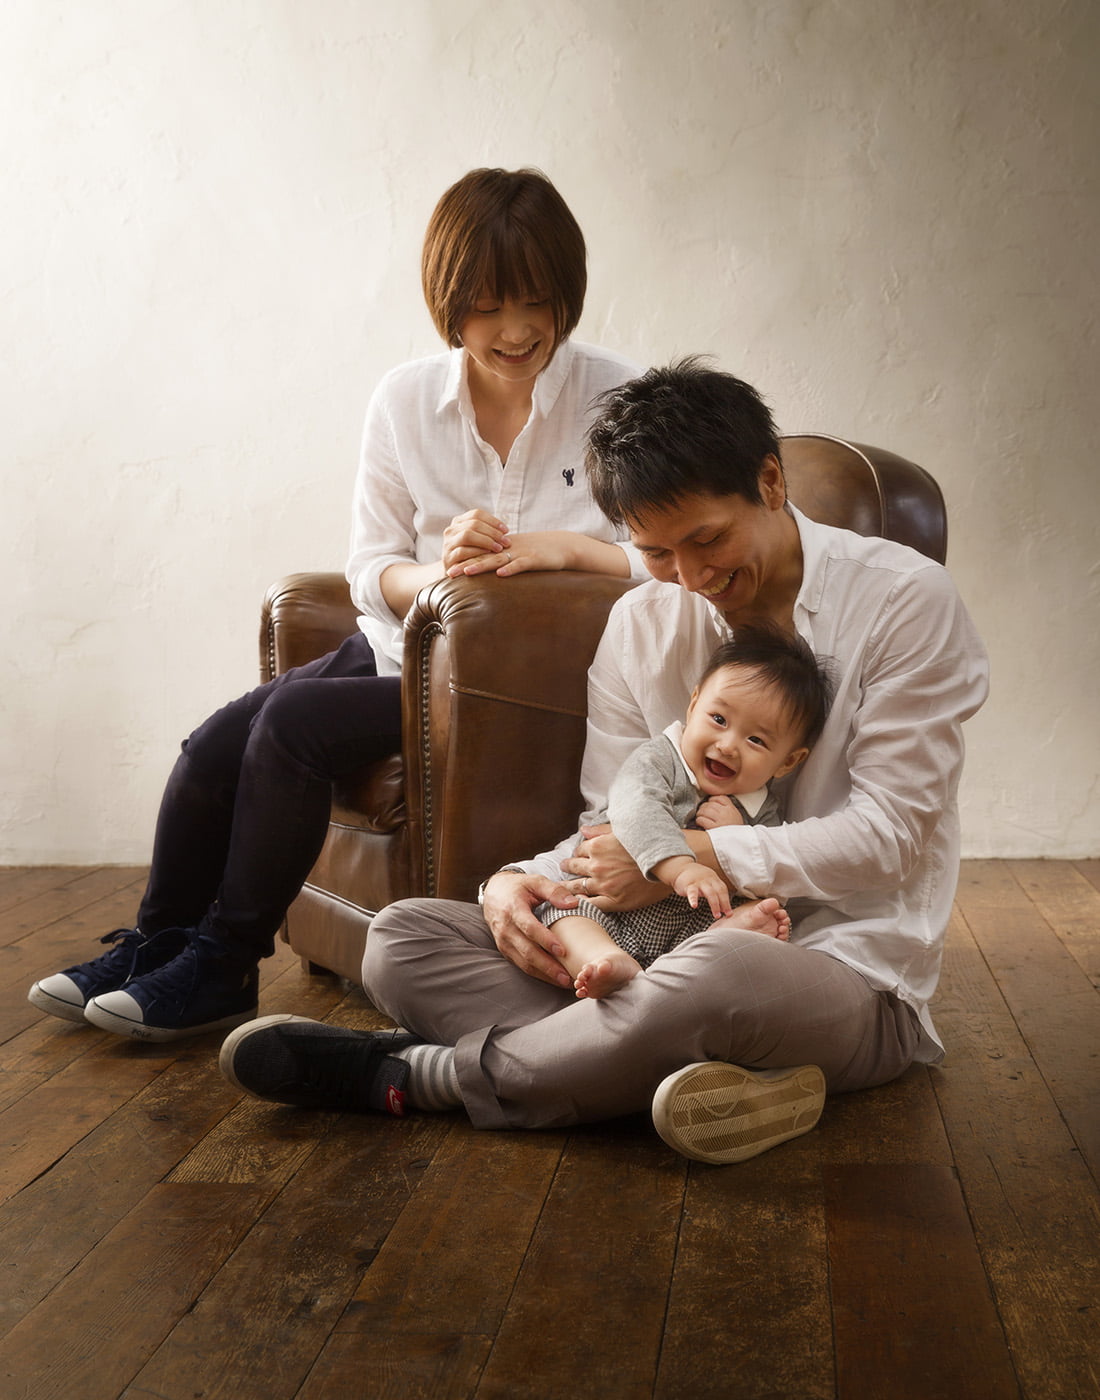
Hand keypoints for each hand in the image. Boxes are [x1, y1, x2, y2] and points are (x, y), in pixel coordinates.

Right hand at [442, 509, 510, 572]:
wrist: (454, 573)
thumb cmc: (472, 555)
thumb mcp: (477, 540)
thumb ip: (486, 532)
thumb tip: (505, 530)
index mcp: (458, 522)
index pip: (477, 514)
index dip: (493, 521)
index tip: (506, 530)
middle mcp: (451, 530)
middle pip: (473, 524)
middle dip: (493, 532)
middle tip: (506, 541)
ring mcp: (448, 544)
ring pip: (467, 535)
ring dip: (486, 541)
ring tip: (499, 548)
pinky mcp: (448, 558)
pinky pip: (463, 551)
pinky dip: (478, 551)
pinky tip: (489, 554)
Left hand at [449, 529, 574, 578]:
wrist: (563, 546)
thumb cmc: (540, 553)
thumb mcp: (518, 555)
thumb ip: (503, 561)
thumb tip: (489, 574)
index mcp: (504, 548)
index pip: (480, 553)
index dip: (464, 559)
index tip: (448, 567)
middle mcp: (509, 550)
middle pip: (484, 556)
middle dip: (466, 563)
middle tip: (449, 572)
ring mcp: (521, 554)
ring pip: (499, 559)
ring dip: (483, 565)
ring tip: (468, 571)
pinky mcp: (535, 560)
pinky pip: (521, 564)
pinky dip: (511, 569)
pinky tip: (501, 575)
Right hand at [481, 871, 576, 987]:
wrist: (494, 893)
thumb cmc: (518, 887)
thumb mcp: (535, 881)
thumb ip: (554, 890)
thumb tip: (574, 903)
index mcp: (513, 909)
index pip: (529, 928)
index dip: (545, 940)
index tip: (562, 950)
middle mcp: (506, 928)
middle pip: (527, 951)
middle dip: (548, 966)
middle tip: (567, 975)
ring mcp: (503, 941)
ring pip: (524, 962)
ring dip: (544, 974)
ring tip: (564, 981)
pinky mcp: (505, 950)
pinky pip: (521, 965)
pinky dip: (537, 973)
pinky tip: (552, 978)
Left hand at [560, 825, 667, 911]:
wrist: (670, 863)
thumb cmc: (649, 844)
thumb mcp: (624, 831)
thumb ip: (601, 831)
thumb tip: (583, 830)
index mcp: (598, 846)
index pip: (578, 850)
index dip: (577, 853)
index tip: (576, 856)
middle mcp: (597, 865)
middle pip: (573, 867)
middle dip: (567, 868)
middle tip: (563, 869)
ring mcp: (604, 884)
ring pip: (577, 887)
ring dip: (567, 886)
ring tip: (562, 888)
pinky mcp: (614, 900)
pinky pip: (590, 904)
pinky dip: (581, 903)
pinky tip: (576, 903)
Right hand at [669, 860, 734, 919]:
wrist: (681, 868)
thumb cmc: (697, 879)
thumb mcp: (708, 883)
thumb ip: (716, 894)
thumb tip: (724, 910)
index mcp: (714, 880)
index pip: (723, 890)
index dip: (727, 902)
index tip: (729, 914)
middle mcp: (709, 880)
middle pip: (719, 891)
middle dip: (724, 904)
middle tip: (727, 915)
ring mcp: (699, 882)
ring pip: (709, 893)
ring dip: (714, 904)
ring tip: (716, 915)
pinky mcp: (689, 885)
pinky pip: (692, 892)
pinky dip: (693, 899)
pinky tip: (694, 906)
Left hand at [695, 794, 744, 828]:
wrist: (738, 843)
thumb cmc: (736, 832)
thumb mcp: (736, 817)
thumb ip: (728, 809)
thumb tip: (715, 804)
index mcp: (731, 809)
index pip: (720, 797)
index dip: (712, 800)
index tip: (709, 804)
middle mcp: (726, 812)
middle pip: (710, 803)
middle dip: (703, 807)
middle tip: (702, 812)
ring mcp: (720, 819)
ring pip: (704, 810)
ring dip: (699, 813)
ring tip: (700, 817)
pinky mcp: (713, 828)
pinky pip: (701, 819)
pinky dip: (699, 820)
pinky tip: (700, 823)